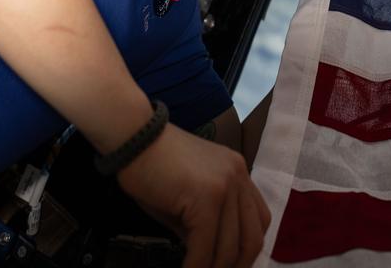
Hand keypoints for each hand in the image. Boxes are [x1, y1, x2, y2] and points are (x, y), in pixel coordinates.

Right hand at [118, 122, 271, 267]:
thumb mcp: (187, 195)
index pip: (259, 220)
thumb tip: (208, 255)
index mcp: (238, 173)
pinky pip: (205, 246)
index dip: (247, 250)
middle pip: (253, 237)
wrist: (132, 134)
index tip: (230, 266)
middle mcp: (239, 177)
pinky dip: (196, 266)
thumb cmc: (151, 164)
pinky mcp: (206, 198)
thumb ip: (204, 221)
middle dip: (236, 266)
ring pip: (230, 247)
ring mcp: (225, 186)